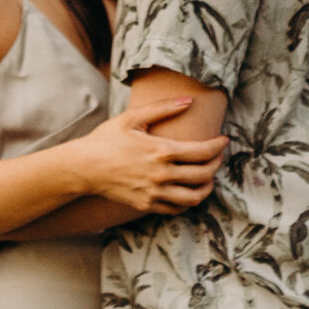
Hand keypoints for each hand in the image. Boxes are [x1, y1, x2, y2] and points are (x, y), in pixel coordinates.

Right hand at [69, 105, 226, 215]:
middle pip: (203, 175)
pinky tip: (189, 192)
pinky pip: (176, 208)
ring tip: (209, 178)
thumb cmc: (107, 140)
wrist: (84, 167)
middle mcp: (162, 174)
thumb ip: (163, 108)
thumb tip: (189, 100)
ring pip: (194, 197)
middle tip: (218, 157)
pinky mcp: (146, 205)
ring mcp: (155, 192)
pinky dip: (188, 202)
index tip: (224, 141)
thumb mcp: (133, 118)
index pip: (202, 152)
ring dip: (207, 188)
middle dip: (216, 165)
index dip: (218, 147)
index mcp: (161, 151)